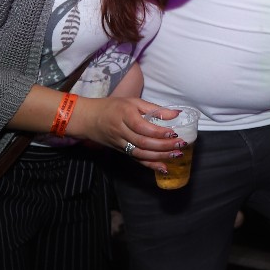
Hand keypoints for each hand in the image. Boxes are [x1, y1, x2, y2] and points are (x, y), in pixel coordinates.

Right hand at [67, 97, 184, 173]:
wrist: (88, 119)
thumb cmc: (112, 107)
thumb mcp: (132, 102)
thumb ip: (154, 109)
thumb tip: (176, 114)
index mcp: (124, 115)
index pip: (142, 127)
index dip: (158, 131)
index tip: (174, 132)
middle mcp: (121, 131)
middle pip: (143, 142)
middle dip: (163, 145)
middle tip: (181, 144)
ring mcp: (120, 144)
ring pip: (140, 153)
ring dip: (160, 156)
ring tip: (177, 154)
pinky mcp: (121, 151)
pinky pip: (136, 159)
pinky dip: (150, 165)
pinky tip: (164, 167)